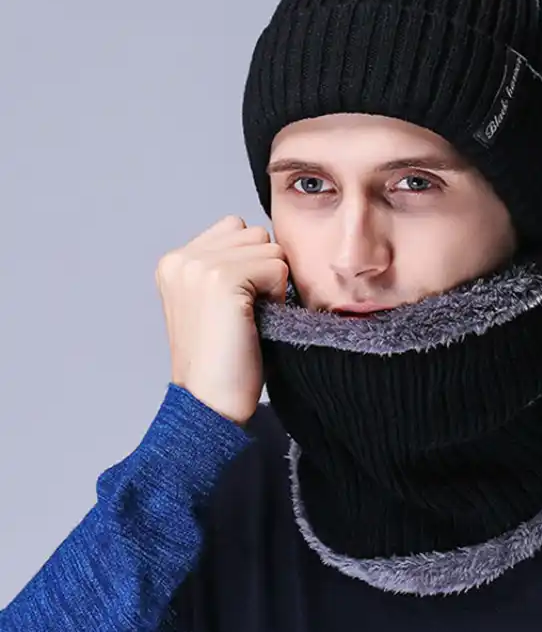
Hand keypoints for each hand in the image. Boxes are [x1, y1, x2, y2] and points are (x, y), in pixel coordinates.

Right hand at [155, 215, 287, 424]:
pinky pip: (277, 266)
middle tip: (246, 314)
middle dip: (263, 269)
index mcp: (174, 262)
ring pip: (269, 247)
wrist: (210, 404)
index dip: (252, 263)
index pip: (236, 227)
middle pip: (255, 233)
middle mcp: (181, 258)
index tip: (238, 303)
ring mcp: (199, 267)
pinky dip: (277, 296)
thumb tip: (267, 238)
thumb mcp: (215, 301)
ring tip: (251, 318)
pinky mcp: (222, 279)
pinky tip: (257, 322)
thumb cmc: (223, 359)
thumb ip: (228, 263)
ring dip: (272, 282)